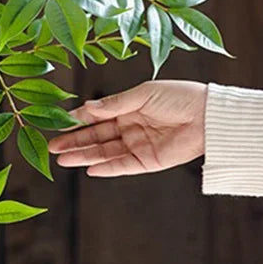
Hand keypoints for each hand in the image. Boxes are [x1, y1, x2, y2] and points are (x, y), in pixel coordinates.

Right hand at [48, 80, 207, 176]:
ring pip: (105, 152)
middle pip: (97, 137)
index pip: (97, 116)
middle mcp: (131, 127)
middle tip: (53, 147)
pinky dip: (107, 168)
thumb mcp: (143, 94)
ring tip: (63, 159)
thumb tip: (87, 107)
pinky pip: (123, 166)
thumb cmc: (180, 97)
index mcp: (129, 108)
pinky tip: (89, 169)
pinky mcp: (149, 161)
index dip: (78, 121)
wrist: (209, 116)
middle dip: (74, 142)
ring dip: (84, 156)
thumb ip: (114, 103)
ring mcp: (139, 145)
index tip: (58, 124)